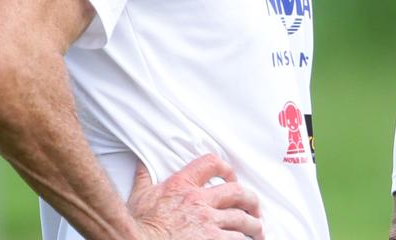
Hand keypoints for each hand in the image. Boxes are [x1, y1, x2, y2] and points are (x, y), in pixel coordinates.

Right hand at [128, 154, 263, 239]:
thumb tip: (141, 167)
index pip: (211, 164)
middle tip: (255, 209)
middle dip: (251, 201)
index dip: (226, 168)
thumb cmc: (138, 224)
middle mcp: (199, 200)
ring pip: (242, 220)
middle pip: (237, 193)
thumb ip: (144, 180)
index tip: (232, 177)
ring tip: (257, 232)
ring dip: (253, 226)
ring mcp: (207, 222)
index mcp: (182, 184)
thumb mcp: (140, 197)